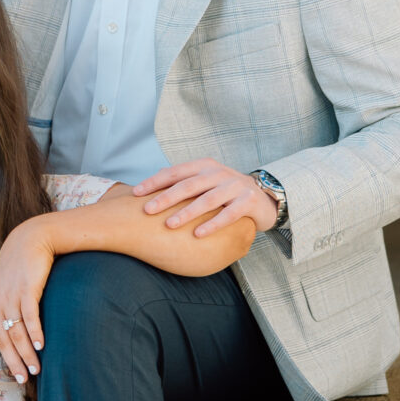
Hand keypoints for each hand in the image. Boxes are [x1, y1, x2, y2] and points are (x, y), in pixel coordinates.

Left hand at [0, 217, 54, 382]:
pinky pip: (30, 318)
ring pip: (16, 333)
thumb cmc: (19, 264)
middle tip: (21, 379)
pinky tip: (41, 346)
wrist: (31, 238)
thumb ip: (0, 306)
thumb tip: (3, 328)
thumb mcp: (3, 285)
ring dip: (27, 354)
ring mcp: (11, 296)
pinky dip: (35, 334)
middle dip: (12, 362)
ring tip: (36, 369)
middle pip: (2, 340)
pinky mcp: (27, 290)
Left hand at [135, 160, 277, 238]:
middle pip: (189, 185)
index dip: (155, 182)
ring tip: (169, 224)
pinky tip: (198, 234)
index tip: (136, 193)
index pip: (175, 172)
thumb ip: (183, 182)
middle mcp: (219, 173)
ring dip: (187, 212)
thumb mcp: (205, 182)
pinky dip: (213, 224)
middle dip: (166, 197)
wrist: (264, 197)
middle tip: (147, 210)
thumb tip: (151, 184)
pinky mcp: (248, 201)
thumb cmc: (226, 192)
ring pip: (207, 199)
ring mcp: (235, 186)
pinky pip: (229, 214)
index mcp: (204, 166)